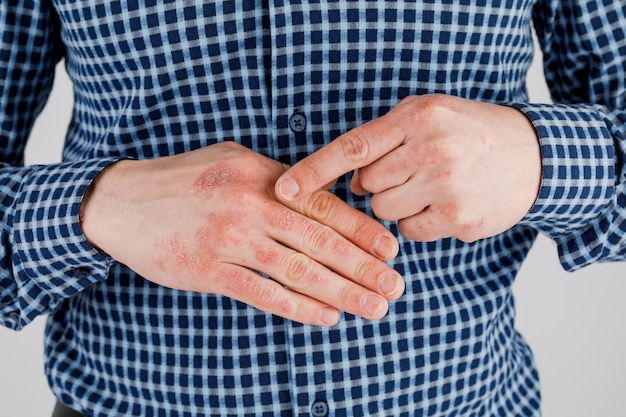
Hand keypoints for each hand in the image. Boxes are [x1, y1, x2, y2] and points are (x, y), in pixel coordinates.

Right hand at [80, 142, 403, 325]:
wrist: (124, 201)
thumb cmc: (184, 179)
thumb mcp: (233, 161)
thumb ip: (275, 177)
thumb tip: (320, 195)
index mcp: (262, 176)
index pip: (324, 206)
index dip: (362, 230)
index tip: (391, 250)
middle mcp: (251, 206)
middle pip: (320, 242)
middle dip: (363, 268)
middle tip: (396, 287)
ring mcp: (230, 240)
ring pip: (298, 271)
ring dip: (341, 293)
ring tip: (373, 308)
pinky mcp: (209, 271)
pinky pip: (263, 293)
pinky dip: (298, 308)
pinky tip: (326, 317)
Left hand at [276, 94, 540, 241]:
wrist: (533, 155)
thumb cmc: (470, 133)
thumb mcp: (428, 115)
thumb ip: (385, 138)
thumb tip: (348, 178)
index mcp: (416, 117)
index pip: (352, 147)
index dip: (313, 170)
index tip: (284, 189)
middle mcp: (429, 148)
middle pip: (367, 185)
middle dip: (377, 184)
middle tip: (408, 172)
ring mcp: (446, 185)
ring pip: (384, 211)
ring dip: (397, 205)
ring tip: (430, 187)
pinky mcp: (458, 218)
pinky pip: (411, 232)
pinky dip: (420, 223)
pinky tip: (445, 205)